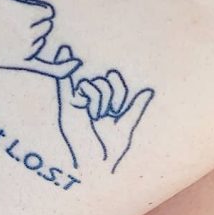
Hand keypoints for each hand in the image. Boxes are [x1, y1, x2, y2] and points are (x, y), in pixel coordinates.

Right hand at [0, 0, 80, 78]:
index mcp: (24, 13)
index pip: (47, 12)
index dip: (36, 10)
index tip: (21, 10)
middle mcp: (29, 32)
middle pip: (47, 25)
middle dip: (35, 22)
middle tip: (12, 25)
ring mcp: (28, 49)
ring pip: (42, 39)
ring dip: (33, 36)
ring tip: (8, 37)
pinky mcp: (25, 62)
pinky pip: (51, 66)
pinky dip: (64, 67)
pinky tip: (77, 64)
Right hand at [54, 45, 154, 170]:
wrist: (93, 166)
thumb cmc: (110, 151)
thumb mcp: (126, 126)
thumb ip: (135, 107)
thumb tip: (150, 90)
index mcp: (105, 101)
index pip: (114, 81)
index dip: (119, 92)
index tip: (116, 111)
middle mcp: (91, 99)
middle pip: (104, 81)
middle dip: (109, 96)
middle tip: (104, 115)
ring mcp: (77, 100)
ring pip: (90, 83)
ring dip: (97, 99)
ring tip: (93, 116)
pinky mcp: (65, 104)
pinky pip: (63, 78)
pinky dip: (64, 64)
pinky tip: (65, 48)